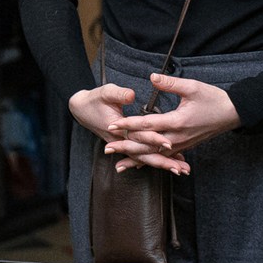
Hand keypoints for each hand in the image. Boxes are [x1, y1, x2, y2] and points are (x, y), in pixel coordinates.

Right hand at [69, 83, 184, 174]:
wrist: (81, 110)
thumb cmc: (95, 99)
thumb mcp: (105, 92)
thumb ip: (119, 94)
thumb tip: (131, 95)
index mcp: (118, 128)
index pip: (138, 136)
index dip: (153, 139)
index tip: (168, 143)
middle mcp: (121, 141)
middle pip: (144, 154)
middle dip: (163, 162)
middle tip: (180, 169)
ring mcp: (123, 145)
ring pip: (145, 158)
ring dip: (163, 164)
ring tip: (181, 170)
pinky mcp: (127, 145)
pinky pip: (143, 155)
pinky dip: (157, 160)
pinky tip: (171, 162)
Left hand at [102, 72, 241, 172]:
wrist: (233, 114)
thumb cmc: (214, 99)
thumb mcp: (193, 87)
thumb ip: (170, 84)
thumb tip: (151, 77)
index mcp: (177, 121)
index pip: (147, 125)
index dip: (128, 125)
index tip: (112, 125)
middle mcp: (177, 137)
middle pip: (147, 145)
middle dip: (126, 147)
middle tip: (107, 148)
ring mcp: (181, 144)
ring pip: (154, 155)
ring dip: (136, 159)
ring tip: (118, 164)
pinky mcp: (184, 146)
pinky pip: (164, 157)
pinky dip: (150, 161)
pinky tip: (139, 166)